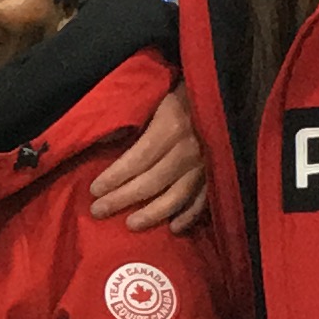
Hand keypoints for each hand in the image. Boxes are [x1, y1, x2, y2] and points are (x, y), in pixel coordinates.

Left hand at [88, 86, 209, 236]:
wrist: (224, 90)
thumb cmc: (182, 92)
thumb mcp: (154, 95)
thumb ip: (132, 118)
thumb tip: (107, 140)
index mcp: (171, 128)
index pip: (137, 159)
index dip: (114, 177)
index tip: (93, 190)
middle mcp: (189, 150)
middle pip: (151, 182)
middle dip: (122, 198)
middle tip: (98, 211)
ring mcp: (206, 165)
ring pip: (177, 197)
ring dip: (153, 214)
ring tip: (131, 225)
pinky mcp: (219, 173)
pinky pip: (204, 200)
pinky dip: (189, 216)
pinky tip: (173, 228)